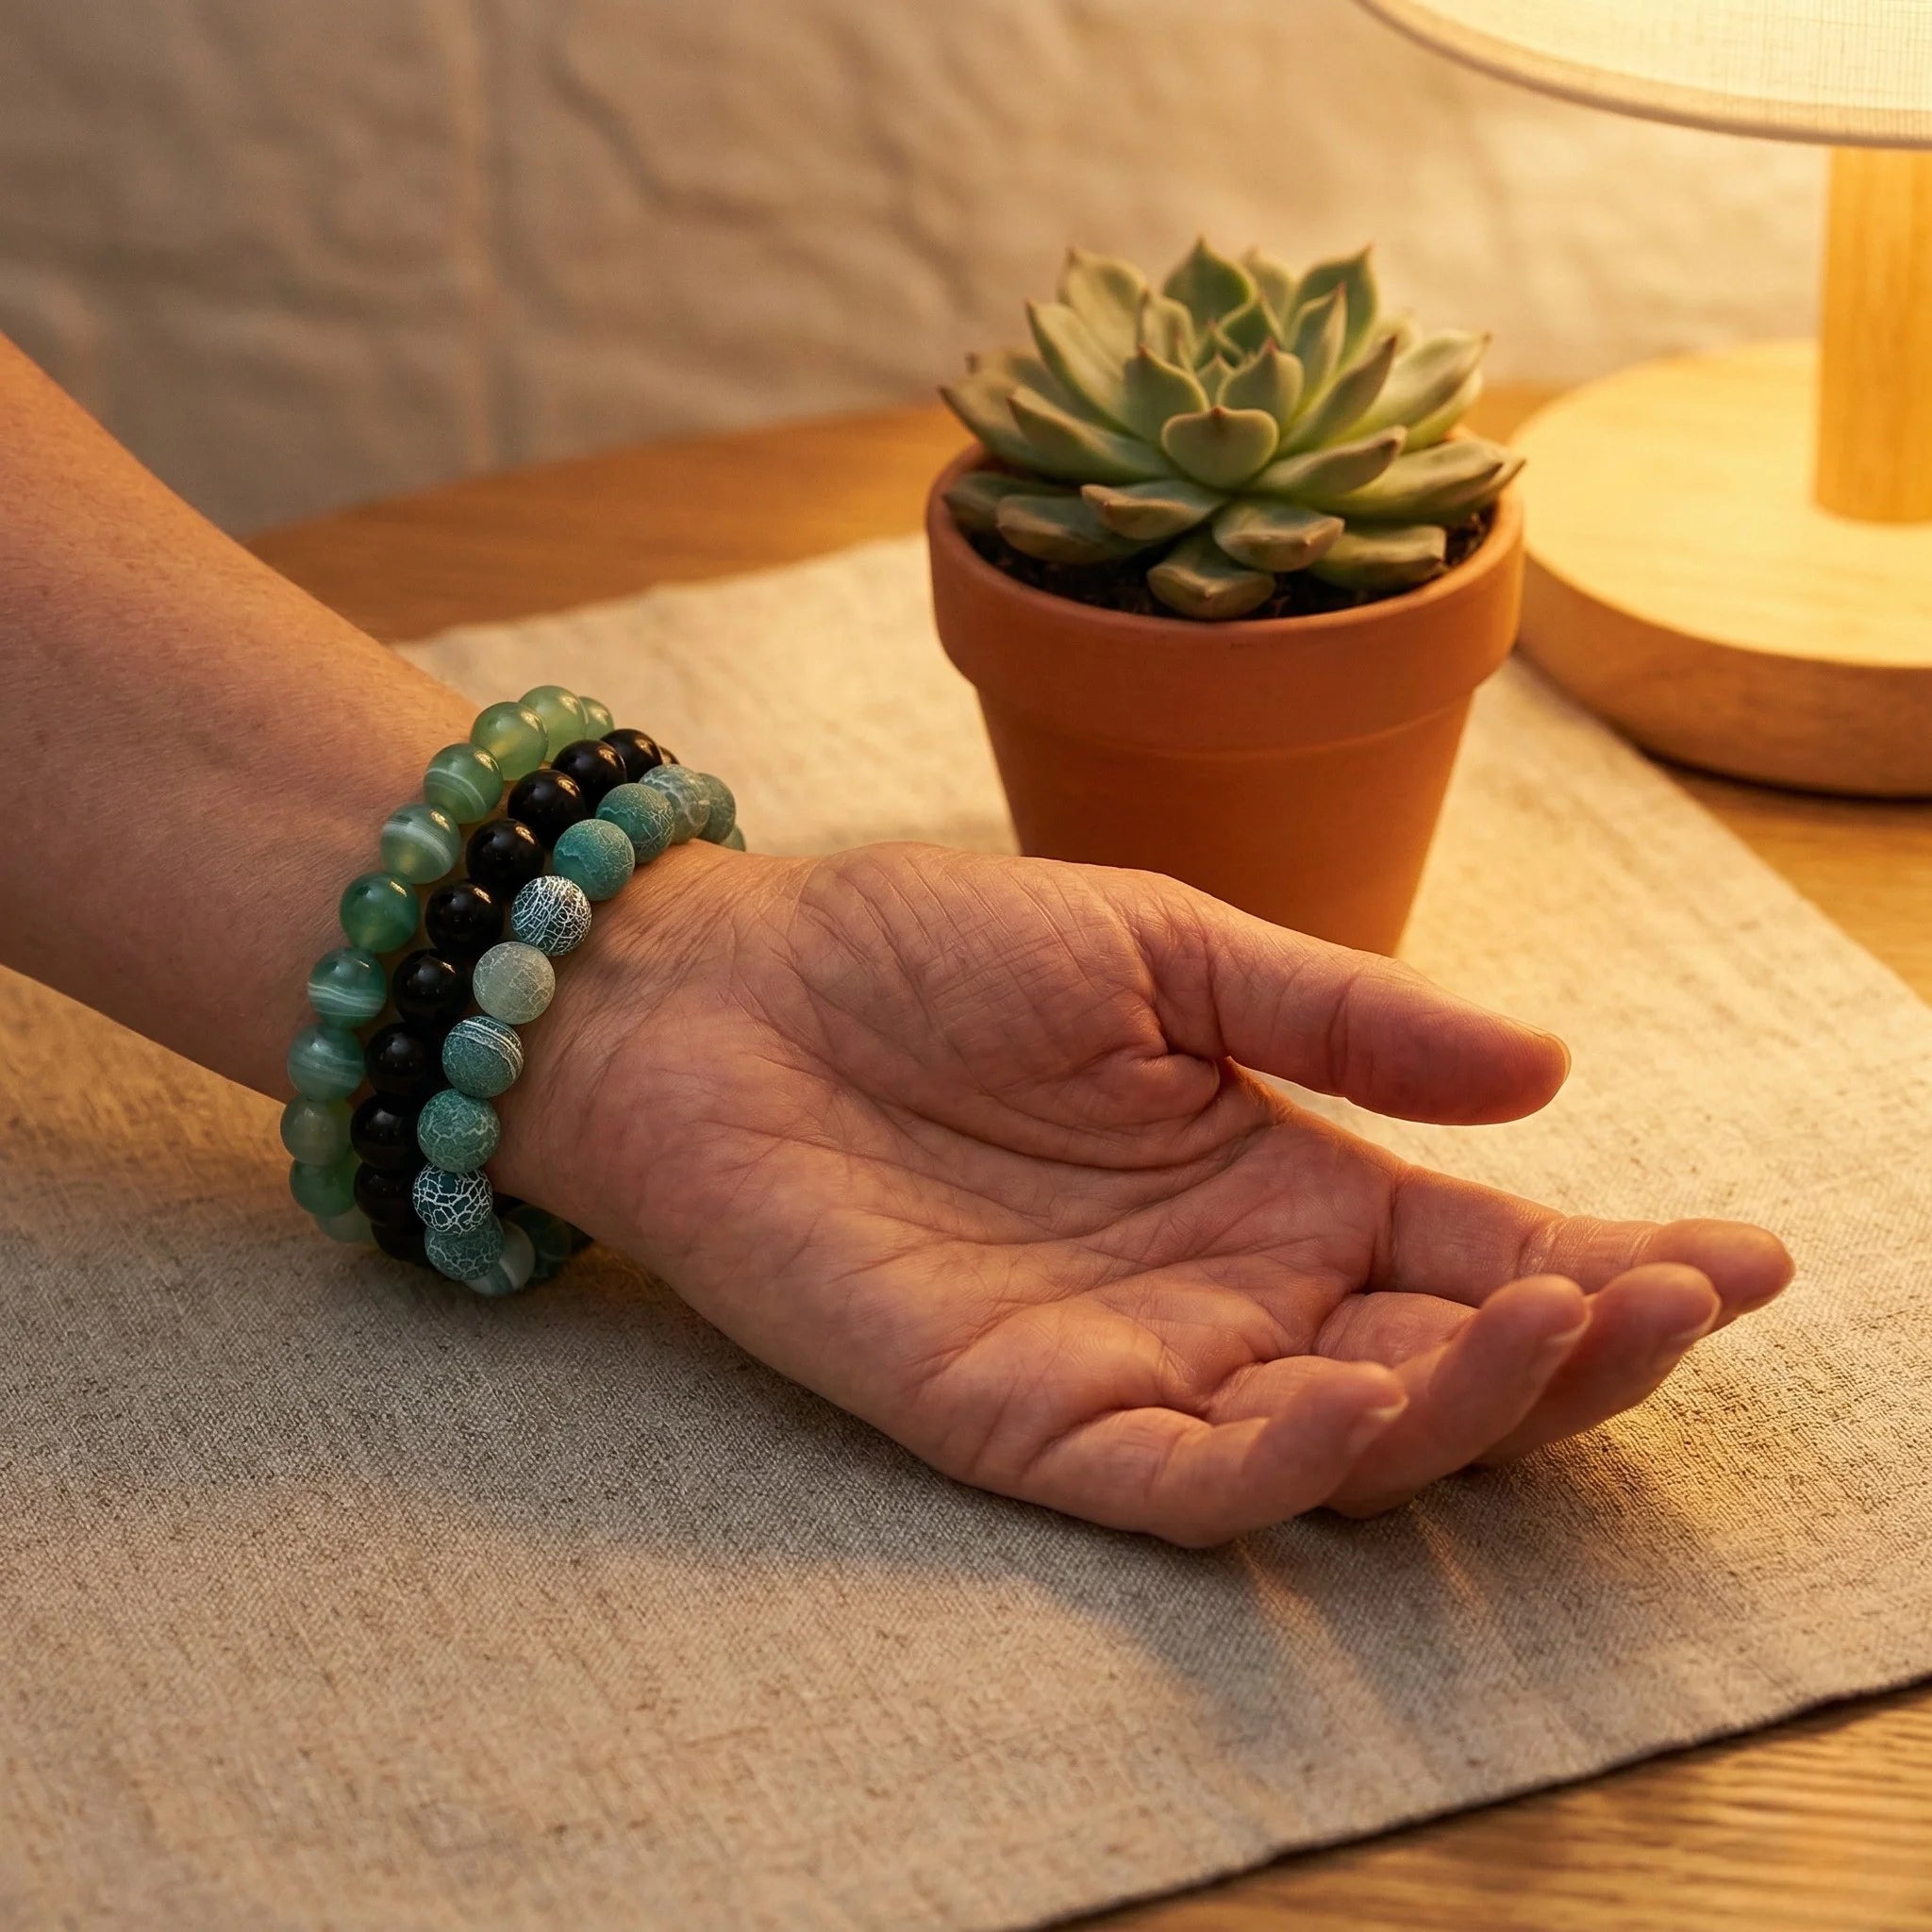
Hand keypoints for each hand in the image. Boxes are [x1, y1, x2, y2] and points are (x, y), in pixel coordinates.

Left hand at [505, 842, 1791, 1545]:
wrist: (722, 995)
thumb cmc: (927, 952)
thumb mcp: (1164, 948)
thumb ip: (1341, 1017)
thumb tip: (1551, 1075)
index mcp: (1279, 1177)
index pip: (1479, 1248)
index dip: (1615, 1260)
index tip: (1747, 1254)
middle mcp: (1230, 1291)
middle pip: (1439, 1368)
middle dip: (1573, 1349)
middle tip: (1671, 1295)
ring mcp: (1134, 1366)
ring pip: (1336, 1443)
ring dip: (1458, 1407)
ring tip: (1553, 1325)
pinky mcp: (1023, 1422)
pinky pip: (1179, 1481)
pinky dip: (1281, 1461)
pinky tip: (1358, 1399)